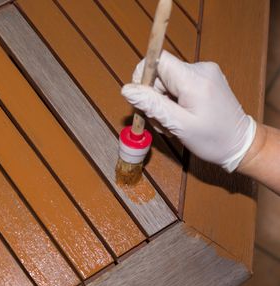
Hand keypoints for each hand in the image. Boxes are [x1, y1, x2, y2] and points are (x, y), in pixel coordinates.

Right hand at [121, 50, 255, 171]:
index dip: (143, 77)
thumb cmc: (213, 139)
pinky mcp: (204, 77)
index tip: (145, 100)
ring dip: (163, 102)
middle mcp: (200, 69)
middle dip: (154, 97)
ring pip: (166, 80)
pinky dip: (173, 100)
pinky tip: (180, 115)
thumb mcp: (179, 125)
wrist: (240, 144)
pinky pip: (177, 83)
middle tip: (162, 120)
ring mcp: (204, 72)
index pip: (156, 60)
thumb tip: (127, 89)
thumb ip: (152, 105)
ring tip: (173, 122)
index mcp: (194, 79)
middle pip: (160, 73)